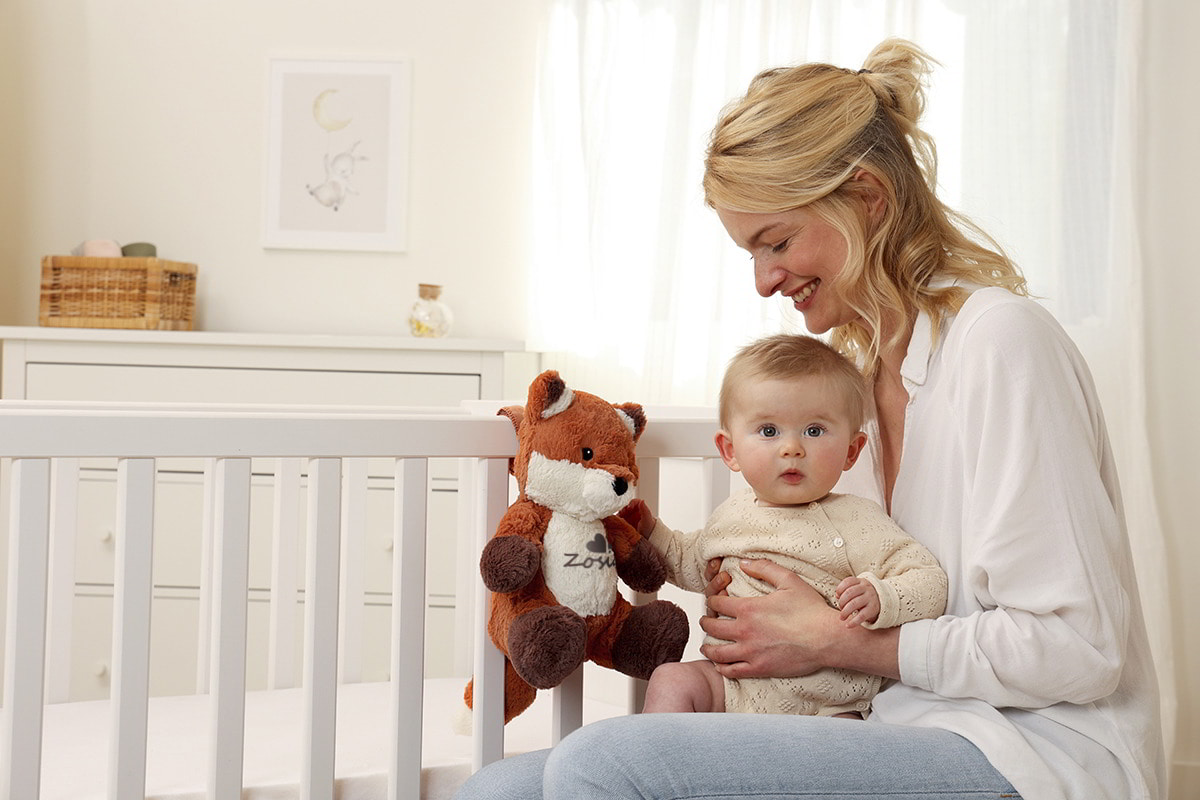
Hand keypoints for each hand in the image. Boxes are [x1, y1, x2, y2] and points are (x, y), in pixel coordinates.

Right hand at [618, 498, 655, 537]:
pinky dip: (617, 522)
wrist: (649, 542)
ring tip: (618, 520)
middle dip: (623, 510)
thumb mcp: (648, 520)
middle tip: (621, 514)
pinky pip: (619, 521)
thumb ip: (645, 510)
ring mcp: (629, 519)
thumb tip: (642, 501)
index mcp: (642, 510)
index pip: (635, 502)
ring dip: (619, 516)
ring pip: (622, 514)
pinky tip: (617, 524)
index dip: (631, 503)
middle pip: (626, 508)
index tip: (629, 507)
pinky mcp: (625, 525)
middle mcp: (635, 513)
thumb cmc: (651, 531)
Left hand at [698, 559, 837, 679]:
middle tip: (706, 621)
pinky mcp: (759, 669)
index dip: (713, 600)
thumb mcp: (789, 580)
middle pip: (711, 627)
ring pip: (717, 653)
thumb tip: (743, 563)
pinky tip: (720, 665)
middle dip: (706, 622)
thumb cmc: (811, 610)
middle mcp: (744, 631)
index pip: (717, 604)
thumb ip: (764, 568)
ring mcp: (750, 652)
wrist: (827, 638)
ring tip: (706, 645)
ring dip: (708, 647)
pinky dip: (721, 668)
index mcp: (749, 609)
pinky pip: (731, 671)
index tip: (715, 601)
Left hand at [835, 576, 880, 627]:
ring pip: (853, 604)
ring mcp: (870, 598)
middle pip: (849, 593)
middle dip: (841, 602)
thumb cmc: (865, 595)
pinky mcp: (873, 609)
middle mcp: (866, 588)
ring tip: (842, 617)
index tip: (837, 596)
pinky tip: (848, 625)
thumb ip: (847, 590)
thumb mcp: (858, 589)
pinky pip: (861, 616)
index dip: (839, 589)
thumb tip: (837, 596)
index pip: (847, 582)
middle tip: (840, 608)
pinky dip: (853, 622)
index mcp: (861, 581)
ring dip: (844, 612)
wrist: (883, 602)